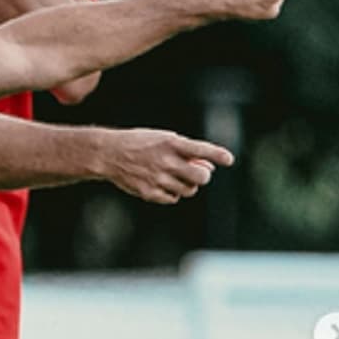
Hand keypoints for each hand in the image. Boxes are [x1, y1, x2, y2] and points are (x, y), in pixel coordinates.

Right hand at [100, 129, 233, 204]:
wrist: (109, 154)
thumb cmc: (141, 144)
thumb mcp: (164, 139)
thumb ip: (187, 153)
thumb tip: (209, 167)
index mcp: (170, 143)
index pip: (200, 149)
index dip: (217, 155)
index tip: (229, 159)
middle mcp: (166, 161)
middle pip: (201, 177)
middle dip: (202, 176)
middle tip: (196, 173)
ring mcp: (157, 178)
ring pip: (189, 190)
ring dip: (187, 185)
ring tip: (174, 177)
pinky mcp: (149, 192)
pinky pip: (173, 198)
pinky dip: (172, 193)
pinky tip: (162, 184)